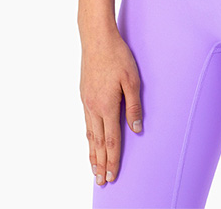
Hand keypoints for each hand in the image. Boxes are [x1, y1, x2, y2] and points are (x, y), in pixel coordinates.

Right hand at [80, 33, 142, 185]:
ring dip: (92, 153)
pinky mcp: (84, 94)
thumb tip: (137, 130)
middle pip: (97, 143)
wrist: (96, 38)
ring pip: (89, 134)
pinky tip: (90, 141)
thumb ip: (134, 106)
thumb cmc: (118, 56)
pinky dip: (88, 137)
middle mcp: (93, 107)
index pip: (110, 141)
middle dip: (100, 164)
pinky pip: (86, 122)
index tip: (113, 176)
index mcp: (107, 106)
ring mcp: (86, 101)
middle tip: (102, 182)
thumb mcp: (132, 80)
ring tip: (94, 169)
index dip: (113, 160)